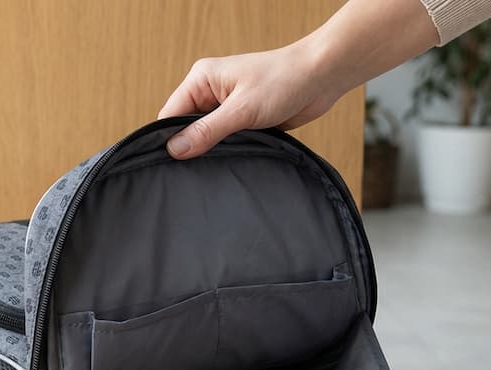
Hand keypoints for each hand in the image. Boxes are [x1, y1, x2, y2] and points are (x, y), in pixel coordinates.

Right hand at [158, 43, 340, 159]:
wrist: (321, 77)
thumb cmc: (284, 80)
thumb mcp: (242, 109)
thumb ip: (208, 131)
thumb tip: (175, 149)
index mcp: (202, 79)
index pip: (170, 113)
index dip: (168, 139)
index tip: (172, 164)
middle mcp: (210, 92)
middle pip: (185, 127)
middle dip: (191, 147)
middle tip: (195, 170)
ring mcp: (226, 106)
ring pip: (205, 136)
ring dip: (212, 150)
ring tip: (216, 165)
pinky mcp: (243, 119)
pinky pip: (225, 140)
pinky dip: (227, 150)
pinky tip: (231, 161)